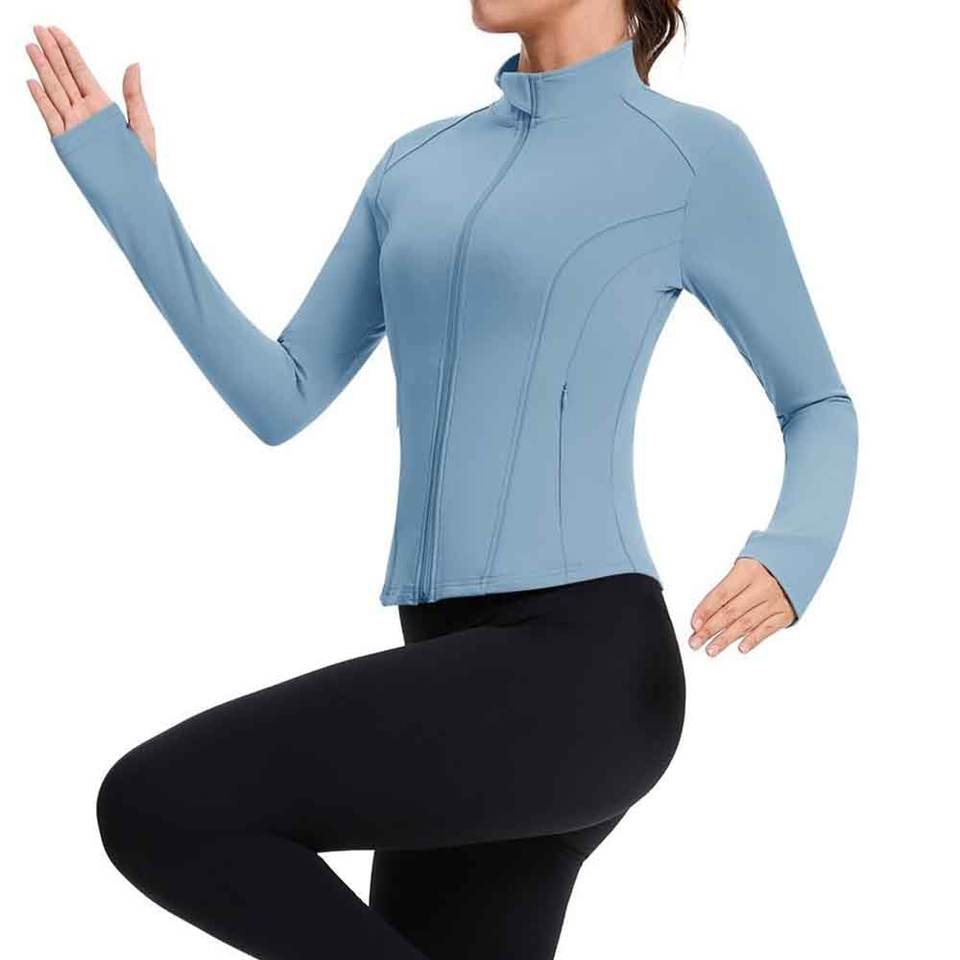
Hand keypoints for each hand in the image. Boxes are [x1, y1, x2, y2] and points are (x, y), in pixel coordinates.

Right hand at [25, 25, 156, 164]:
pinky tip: (32, 82)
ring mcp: (75, 127)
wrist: (135, 196)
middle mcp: (85, 113)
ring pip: (55, 91)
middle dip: (51, 52)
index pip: (81, 71)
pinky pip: (52, 118)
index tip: (55, 30)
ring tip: (31, 47)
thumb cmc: (143, 165)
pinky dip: (42, 101)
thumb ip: (134, 96)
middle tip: (38, 28)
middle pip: (64, 76)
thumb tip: (134, 64)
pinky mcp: (67, 144)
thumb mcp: (143, 126)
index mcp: (103, 106)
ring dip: (43, 69)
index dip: (68, 50)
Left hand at [689, 557, 795, 655]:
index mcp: (748, 570)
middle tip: (695, 642)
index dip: (706, 610)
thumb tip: (706, 611)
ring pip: (746, 624)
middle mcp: (763, 587)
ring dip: (726, 639)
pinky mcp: (786, 614)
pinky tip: (740, 648)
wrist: (800, 560)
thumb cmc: (766, 563)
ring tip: (711, 649)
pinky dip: (753, 640)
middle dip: (710, 629)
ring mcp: (775, 602)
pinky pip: (767, 630)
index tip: (694, 624)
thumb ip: (728, 585)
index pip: (722, 594)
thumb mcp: (744, 564)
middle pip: (731, 612)